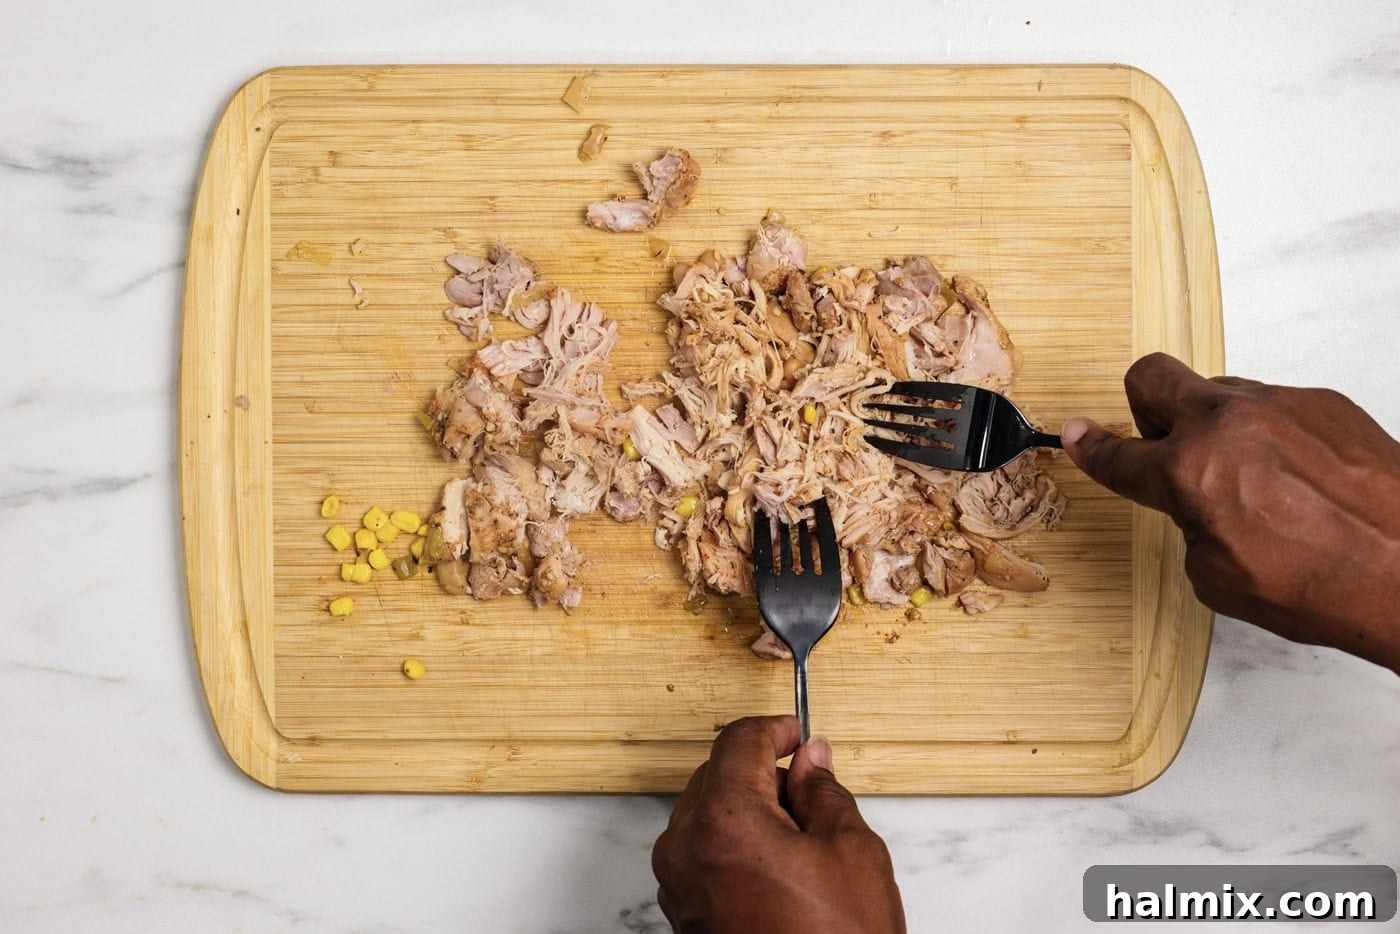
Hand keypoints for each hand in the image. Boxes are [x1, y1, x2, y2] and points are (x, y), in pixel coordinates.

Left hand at [652, 716, 904, 933]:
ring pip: (705, 811)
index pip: (737, 741)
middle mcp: (685, 850)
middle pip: (716, 773)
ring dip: (746, 806)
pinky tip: (778, 865)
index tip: (798, 733)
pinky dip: (732, 840)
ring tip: (801, 838)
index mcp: (724, 822)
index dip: (774, 728)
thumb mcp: (851, 851)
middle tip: (811, 789)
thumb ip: (823, 790)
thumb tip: (811, 759)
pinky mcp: (683, 911)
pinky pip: (699, 850)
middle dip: (761, 771)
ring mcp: (678, 885)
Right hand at [1062, 352, 1399, 673]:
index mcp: (1189, 472)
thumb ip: (1189, 523)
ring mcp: (1280, 405)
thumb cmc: (1323, 584)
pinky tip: (1302, 482)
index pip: (1118, 454)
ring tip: (1256, 481)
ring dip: (1218, 427)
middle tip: (1165, 444)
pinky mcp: (1325, 402)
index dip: (1090, 448)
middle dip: (1144, 407)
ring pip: (1220, 392)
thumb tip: (1196, 503)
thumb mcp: (1219, 577)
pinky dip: (1274, 437)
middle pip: (1153, 378)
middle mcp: (1228, 424)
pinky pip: (1277, 407)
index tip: (1078, 436)